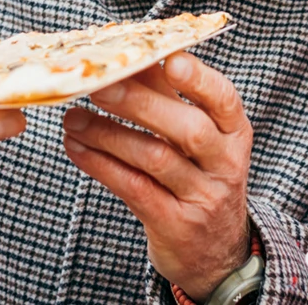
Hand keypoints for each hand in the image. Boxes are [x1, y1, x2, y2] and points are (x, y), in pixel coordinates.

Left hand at [62, 53, 251, 301]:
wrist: (215, 252)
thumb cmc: (198, 179)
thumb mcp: (198, 140)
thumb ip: (169, 97)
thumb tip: (133, 54)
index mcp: (234, 133)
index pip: (224, 98)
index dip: (199, 78)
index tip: (168, 58)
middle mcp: (226, 163)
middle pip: (188, 128)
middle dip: (140, 103)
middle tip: (98, 85)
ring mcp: (203, 197)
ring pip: (155, 158)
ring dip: (108, 134)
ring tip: (73, 119)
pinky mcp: (176, 224)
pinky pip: (134, 189)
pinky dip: (101, 165)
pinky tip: (76, 149)